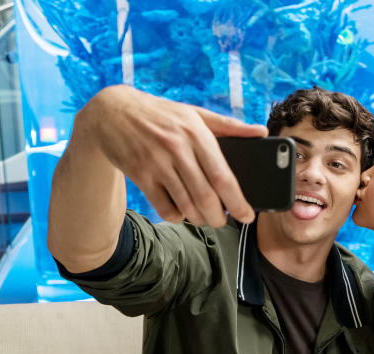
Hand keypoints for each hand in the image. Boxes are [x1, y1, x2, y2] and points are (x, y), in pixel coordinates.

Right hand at [82, 85, 267, 226]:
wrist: (112, 112)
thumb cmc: (162, 115)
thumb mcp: (195, 114)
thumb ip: (229, 126)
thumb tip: (261, 132)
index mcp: (197, 134)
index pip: (223, 176)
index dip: (238, 202)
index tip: (247, 216)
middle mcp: (177, 149)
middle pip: (206, 197)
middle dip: (218, 217)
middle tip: (223, 221)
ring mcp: (156, 163)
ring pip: (186, 205)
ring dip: (199, 219)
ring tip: (205, 218)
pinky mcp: (140, 175)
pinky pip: (164, 208)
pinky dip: (177, 216)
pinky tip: (182, 211)